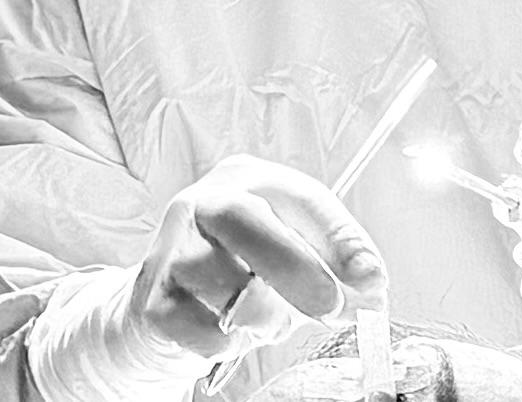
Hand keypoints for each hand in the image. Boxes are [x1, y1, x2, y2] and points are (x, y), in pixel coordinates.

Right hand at [132, 155, 386, 356]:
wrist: (169, 308)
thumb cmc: (242, 273)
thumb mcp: (294, 257)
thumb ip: (333, 268)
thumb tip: (371, 292)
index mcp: (250, 181)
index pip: (302, 197)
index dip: (340, 238)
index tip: (371, 277)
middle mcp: (204, 201)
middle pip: (242, 219)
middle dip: (295, 267)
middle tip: (332, 307)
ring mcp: (170, 245)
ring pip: (218, 279)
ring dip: (259, 313)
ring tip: (268, 320)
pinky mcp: (150, 295)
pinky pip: (195, 326)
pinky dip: (225, 341)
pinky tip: (231, 333)